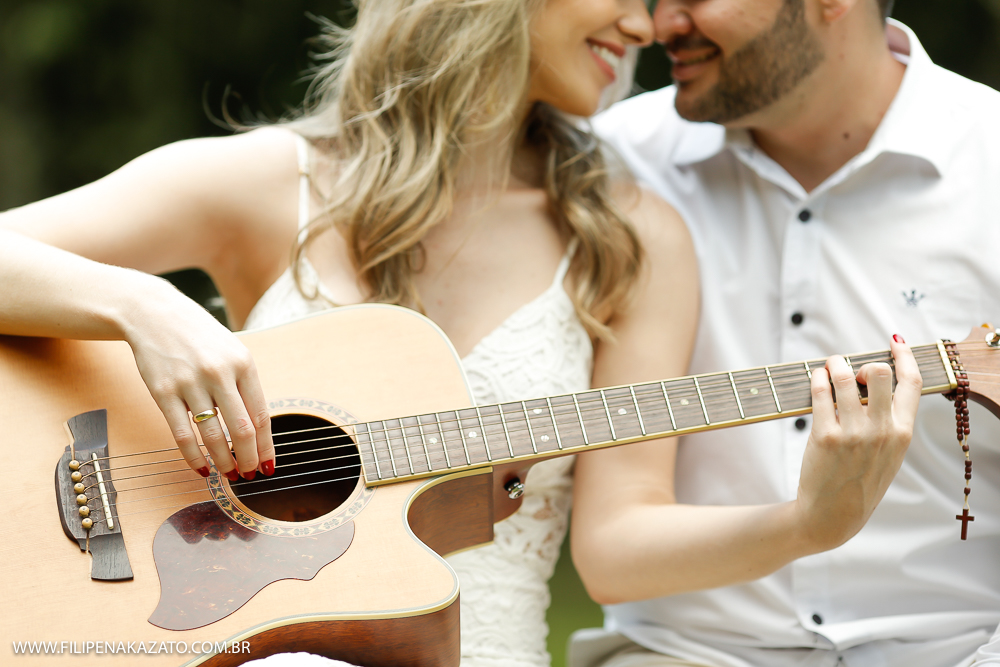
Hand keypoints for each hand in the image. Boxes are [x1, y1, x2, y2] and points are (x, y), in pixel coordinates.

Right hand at [124, 277, 273, 479]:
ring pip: (212, 436)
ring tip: (228, 474)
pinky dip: (194, 457)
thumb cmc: (200, 337)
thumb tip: (258, 430)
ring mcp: (190, 383)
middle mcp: (220, 374)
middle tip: (250, 474)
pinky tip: (201, 468)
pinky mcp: (164, 392)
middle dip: (249, 459)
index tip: (269, 465)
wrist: (155, 314)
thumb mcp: (232, 352)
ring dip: (223, 462)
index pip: (261, 415)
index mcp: (243, 364)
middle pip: (241, 430)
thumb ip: (245, 386)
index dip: (267, 446)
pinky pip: (182, 434)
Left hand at [794, 335, 921, 551]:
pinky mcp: (825, 435)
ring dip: (833, 364)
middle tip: (849, 372)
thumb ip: (889, 423)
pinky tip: (815, 378)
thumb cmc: (859, 482)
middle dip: (862, 364)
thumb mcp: (889, 455)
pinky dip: (816, 378)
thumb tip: (874, 384)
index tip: (895, 342)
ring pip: (844, 376)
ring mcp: (853, 433)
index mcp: (903, 433)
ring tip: (828, 367)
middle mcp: (882, 430)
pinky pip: (820, 392)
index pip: (912, 383)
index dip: (904, 356)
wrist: (833, 516)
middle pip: (879, 372)